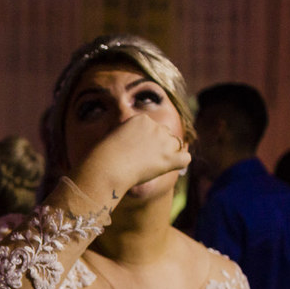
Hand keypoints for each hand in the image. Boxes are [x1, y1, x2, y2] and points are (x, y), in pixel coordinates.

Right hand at [73, 114, 189, 204]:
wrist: (106, 168)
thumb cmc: (104, 157)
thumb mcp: (114, 137)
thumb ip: (130, 136)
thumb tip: (137, 146)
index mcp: (142, 119)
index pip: (152, 127)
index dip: (146, 139)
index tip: (134, 150)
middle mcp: (156, 127)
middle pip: (166, 134)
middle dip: (159, 144)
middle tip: (143, 159)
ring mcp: (165, 142)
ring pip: (176, 145)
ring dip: (168, 153)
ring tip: (151, 165)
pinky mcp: (170, 158)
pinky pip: (185, 158)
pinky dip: (180, 162)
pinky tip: (170, 166)